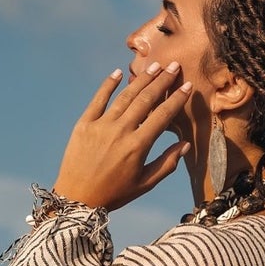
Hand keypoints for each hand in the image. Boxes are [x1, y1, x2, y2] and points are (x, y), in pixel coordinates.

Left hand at [52, 63, 191, 212]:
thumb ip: (166, 164)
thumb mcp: (144, 184)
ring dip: (141, 79)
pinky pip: (98, 99)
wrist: (77, 199)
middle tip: (173, 66)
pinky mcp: (84, 124)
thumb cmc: (114, 194)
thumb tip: (185, 145)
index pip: (162, 116)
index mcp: (138, 146)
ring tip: (154, 66)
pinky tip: (119, 73)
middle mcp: (120, 131)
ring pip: (125, 96)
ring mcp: (101, 125)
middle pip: (145, 99)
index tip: (186, 86)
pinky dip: (108, 85)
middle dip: (162, 81)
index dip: (176, 99)